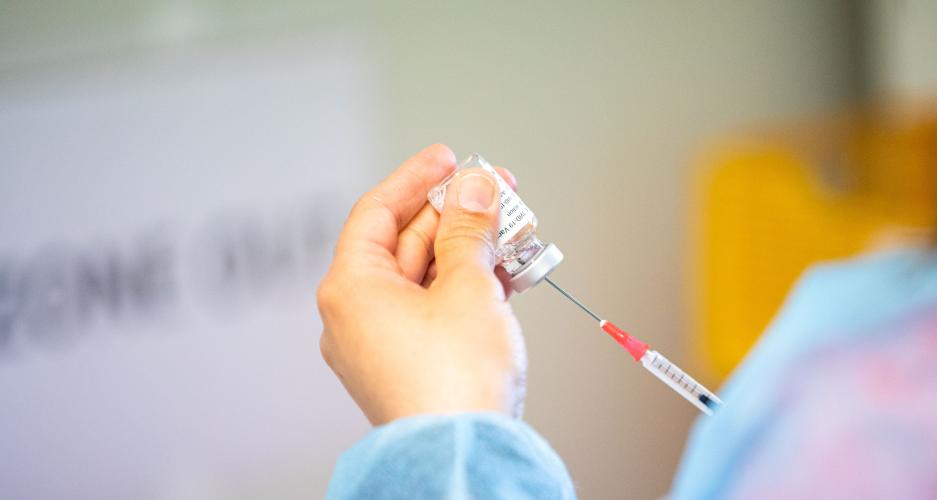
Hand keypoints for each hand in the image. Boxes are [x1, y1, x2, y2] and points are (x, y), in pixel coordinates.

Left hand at [317, 144, 525, 424]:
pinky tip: (504, 274)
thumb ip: (470, 228)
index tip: (448, 158)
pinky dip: (464, 288)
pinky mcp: (406, 365)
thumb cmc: (453, 382)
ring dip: (468, 252)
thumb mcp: (469, 285)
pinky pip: (432, 310)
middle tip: (497, 192)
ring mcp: (379, 344)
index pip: (377, 212)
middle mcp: (355, 316)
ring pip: (424, 278)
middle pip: (405, 244)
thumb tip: (475, 188)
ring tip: (513, 233)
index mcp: (351, 289)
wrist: (464, 456)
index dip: (416, 178)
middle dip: (455, 215)